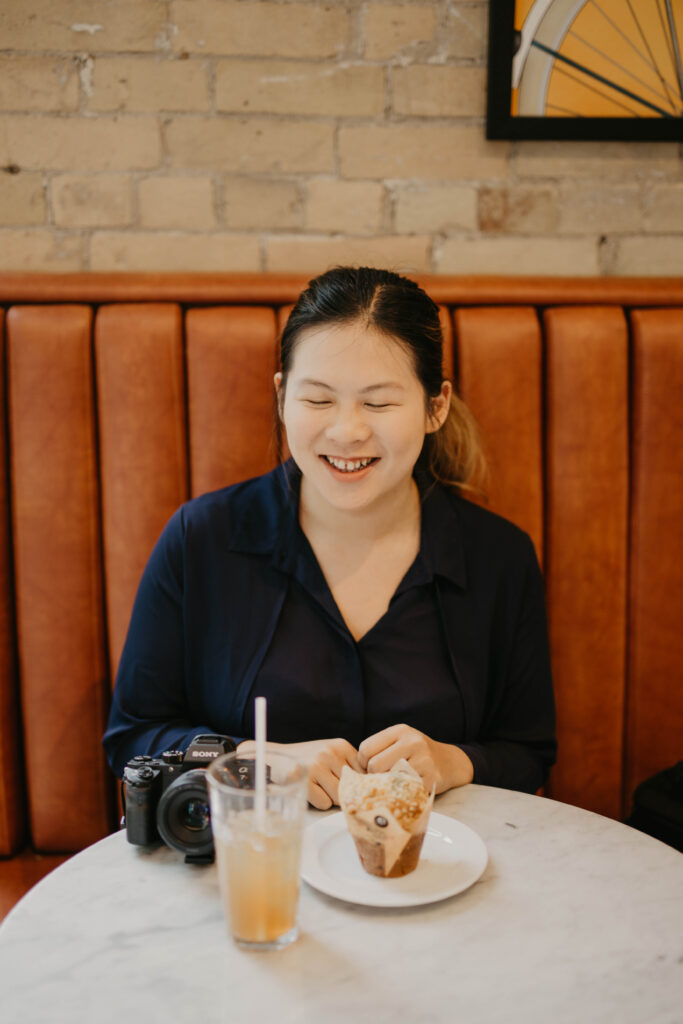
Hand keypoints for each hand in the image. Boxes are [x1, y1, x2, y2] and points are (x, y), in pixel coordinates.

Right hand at [236, 738, 361, 809]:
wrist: (276, 758)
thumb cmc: (307, 760)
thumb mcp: (330, 753)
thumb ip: (349, 765)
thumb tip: (370, 788)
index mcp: (340, 745)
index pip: (364, 772)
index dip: (358, 784)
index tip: (351, 787)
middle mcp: (330, 753)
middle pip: (351, 787)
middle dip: (342, 792)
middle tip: (328, 786)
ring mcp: (316, 766)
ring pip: (339, 797)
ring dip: (330, 798)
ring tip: (317, 786)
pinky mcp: (304, 780)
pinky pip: (324, 803)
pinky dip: (318, 802)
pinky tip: (309, 791)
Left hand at [358, 724, 473, 794]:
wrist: (449, 763)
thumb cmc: (416, 754)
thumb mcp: (399, 741)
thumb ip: (378, 749)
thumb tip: (352, 771)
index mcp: (400, 730)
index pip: (366, 748)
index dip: (362, 762)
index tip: (369, 769)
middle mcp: (413, 742)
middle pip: (374, 765)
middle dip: (373, 776)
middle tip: (381, 779)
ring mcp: (423, 760)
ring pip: (387, 779)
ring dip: (385, 786)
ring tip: (391, 784)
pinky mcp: (430, 779)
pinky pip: (403, 790)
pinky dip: (399, 793)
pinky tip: (403, 789)